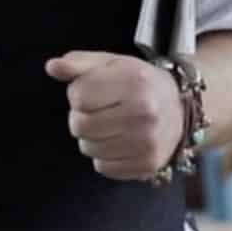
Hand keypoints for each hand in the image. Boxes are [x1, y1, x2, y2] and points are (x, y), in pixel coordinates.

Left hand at [47, 51, 180, 180]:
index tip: (95, 91)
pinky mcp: (147, 164)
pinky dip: (105, 156)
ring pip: (88, 148)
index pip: (78, 96)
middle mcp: (144, 112)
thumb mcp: (110, 63)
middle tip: (100, 110)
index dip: (79, 93)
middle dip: (82, 117)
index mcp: (134, 81)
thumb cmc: (138, 82)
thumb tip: (52, 66)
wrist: (179, 108)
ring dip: (92, 138)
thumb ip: (78, 63)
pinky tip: (120, 141)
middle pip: (79, 125)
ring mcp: (147, 142)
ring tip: (111, 125)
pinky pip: (103, 167)